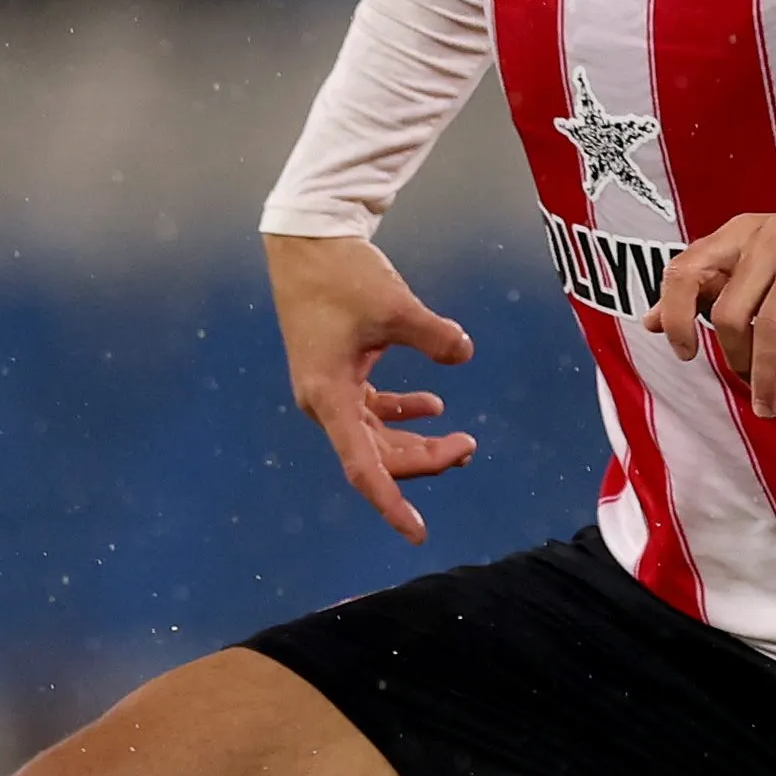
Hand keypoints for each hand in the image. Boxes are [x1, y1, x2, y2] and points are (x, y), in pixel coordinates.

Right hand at [265, 232, 475, 541]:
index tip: (418, 533)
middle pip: (377, 455)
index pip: (364, 469)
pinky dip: (403, 412)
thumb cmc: (342, 276)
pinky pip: (372, 410)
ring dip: (416, 440)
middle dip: (423, 460)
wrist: (307, 242)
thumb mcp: (396, 306)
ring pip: (377, 436)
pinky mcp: (338, 372)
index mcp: (330, 397)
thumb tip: (462, 352)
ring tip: (462, 439)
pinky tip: (434, 406)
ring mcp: (330, 389)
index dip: (392, 504)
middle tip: (468, 448)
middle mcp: (325, 403)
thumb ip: (435, 336)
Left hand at [643, 206, 775, 419]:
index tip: (685, 353)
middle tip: (747, 384)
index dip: (677, 316)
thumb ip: (707, 288)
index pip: (686, 270)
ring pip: (770, 327)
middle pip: (728, 311)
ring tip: (769, 405)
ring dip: (765, 377)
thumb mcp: (757, 261)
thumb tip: (651, 323)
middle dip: (733, 359)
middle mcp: (769, 238)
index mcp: (740, 233)